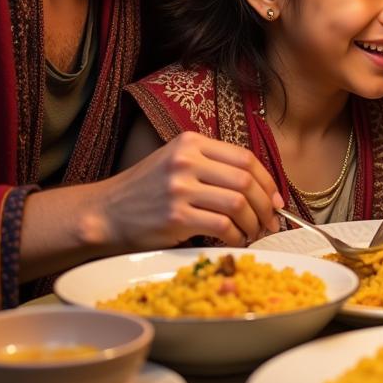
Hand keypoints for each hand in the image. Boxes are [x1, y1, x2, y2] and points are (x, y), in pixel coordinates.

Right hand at [92, 132, 282, 249]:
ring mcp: (180, 188)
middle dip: (266, 204)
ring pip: (237, 202)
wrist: (105, 212)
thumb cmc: (147, 190)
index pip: (245, 158)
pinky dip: (236, 236)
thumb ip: (213, 166)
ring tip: (254, 233)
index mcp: (191, 142)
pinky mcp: (175, 216)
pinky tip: (235, 241)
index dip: (268, 180)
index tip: (276, 198)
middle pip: (245, 180)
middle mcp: (186, 160)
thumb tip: (262, 188)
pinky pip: (222, 225)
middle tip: (271, 221)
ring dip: (253, 222)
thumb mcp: (177, 162)